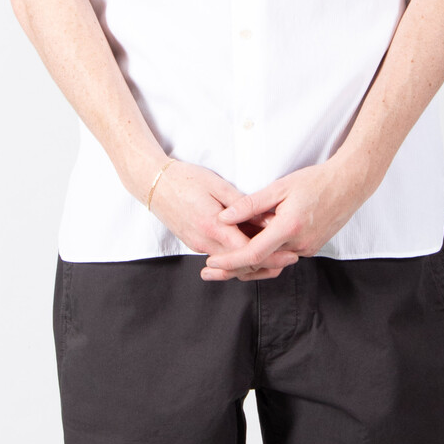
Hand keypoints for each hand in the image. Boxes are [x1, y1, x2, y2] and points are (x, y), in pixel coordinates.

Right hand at [147, 160, 301, 278]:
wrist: (152, 184)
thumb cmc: (184, 179)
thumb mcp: (217, 185)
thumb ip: (242, 204)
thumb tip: (266, 217)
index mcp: (213, 227)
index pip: (248, 250)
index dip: (272, 254)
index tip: (290, 251)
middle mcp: (205, 242)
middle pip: (242, 264)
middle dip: (268, 264)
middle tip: (291, 258)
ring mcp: (198, 245)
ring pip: (231, 264)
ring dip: (254, 263)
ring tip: (278, 258)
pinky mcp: (195, 244)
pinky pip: (222, 257)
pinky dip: (239, 258)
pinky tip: (254, 250)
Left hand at [201, 158, 370, 280]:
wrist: (350, 184)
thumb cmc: (316, 181)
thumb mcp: (280, 187)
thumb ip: (250, 204)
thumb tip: (224, 217)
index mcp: (289, 228)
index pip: (254, 253)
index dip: (230, 260)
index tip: (211, 263)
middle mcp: (300, 244)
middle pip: (260, 264)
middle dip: (232, 270)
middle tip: (208, 272)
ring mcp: (307, 249)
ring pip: (271, 264)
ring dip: (247, 266)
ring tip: (222, 267)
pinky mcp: (311, 248)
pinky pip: (282, 258)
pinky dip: (264, 259)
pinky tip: (248, 255)